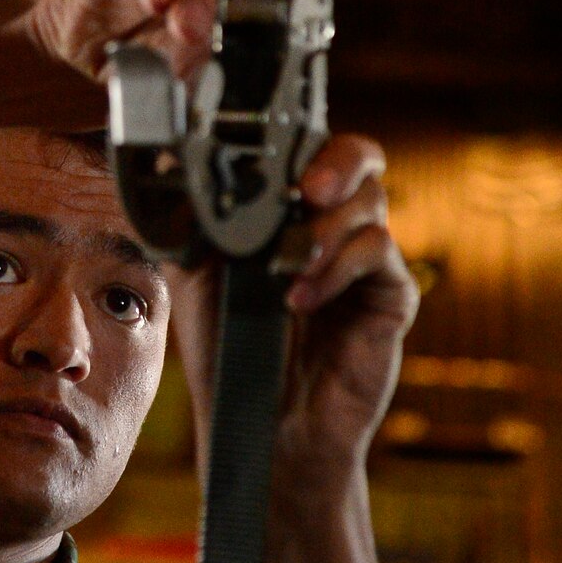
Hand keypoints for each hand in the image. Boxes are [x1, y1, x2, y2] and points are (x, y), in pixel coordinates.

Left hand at [170, 133, 419, 562]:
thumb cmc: (228, 349)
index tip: (269, 145)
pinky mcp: (391, 298)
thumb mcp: (197, 274)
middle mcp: (336, 226)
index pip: (313, 146)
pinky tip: (300, 298)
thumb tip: (169, 161)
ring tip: (285, 268)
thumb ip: (192, 219)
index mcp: (294, 210)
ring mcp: (367, 261)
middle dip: (334, 161)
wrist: (261, 426)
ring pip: (370, 203)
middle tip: (305, 188)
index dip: (300, 136)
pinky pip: (380, 255)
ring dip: (324, 227)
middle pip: (360, 157)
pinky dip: (339, 268)